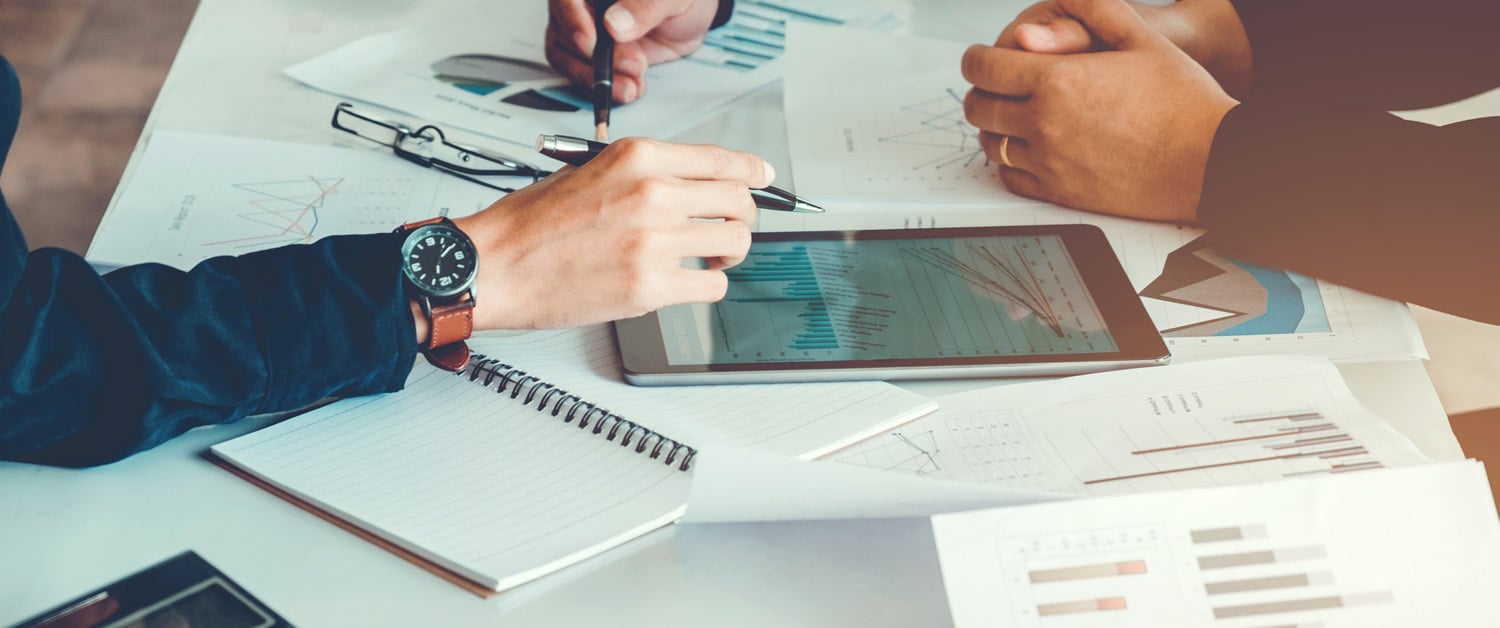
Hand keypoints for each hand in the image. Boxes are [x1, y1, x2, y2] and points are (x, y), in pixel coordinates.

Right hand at [452, 138, 769, 329]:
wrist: (494, 264)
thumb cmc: (531, 223)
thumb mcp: (590, 170)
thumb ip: (645, 174)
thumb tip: (693, 185)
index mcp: (639, 157)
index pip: (721, 159)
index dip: (752, 172)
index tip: (763, 180)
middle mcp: (653, 193)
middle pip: (739, 202)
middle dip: (742, 218)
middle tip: (729, 230)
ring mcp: (655, 241)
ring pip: (734, 244)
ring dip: (727, 255)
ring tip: (705, 260)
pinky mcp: (650, 286)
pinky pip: (712, 286)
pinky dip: (706, 286)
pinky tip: (685, 283)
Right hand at [545, 0, 720, 103]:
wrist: (691, 18)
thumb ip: (644, 7)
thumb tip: (614, 25)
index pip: (565, 1)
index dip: (572, 22)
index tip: (591, 44)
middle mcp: (582, 8)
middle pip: (563, 33)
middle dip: (594, 59)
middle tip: (631, 66)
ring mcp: (585, 33)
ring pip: (568, 59)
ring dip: (597, 79)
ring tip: (631, 86)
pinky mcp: (594, 57)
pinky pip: (584, 76)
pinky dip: (605, 87)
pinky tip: (630, 89)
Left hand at [961, 0, 1237, 222]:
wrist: (1209, 159)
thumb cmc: (1182, 100)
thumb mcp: (1142, 37)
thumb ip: (1096, 9)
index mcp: (1056, 81)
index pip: (983, 67)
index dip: (976, 58)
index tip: (983, 58)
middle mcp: (1044, 124)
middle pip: (979, 107)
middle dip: (982, 91)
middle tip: (996, 86)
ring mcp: (1049, 162)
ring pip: (990, 145)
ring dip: (994, 128)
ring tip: (1013, 117)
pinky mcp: (1060, 193)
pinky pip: (1011, 177)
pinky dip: (1010, 162)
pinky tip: (1028, 149)